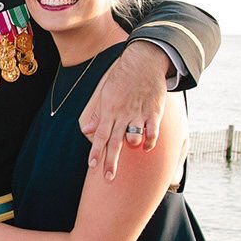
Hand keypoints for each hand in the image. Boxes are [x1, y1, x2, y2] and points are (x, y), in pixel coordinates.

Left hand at [79, 41, 167, 180]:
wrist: (143, 62)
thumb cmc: (121, 79)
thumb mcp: (104, 95)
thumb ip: (97, 115)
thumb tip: (87, 131)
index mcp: (109, 112)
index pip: (100, 136)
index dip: (96, 152)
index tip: (92, 166)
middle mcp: (122, 115)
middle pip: (114, 143)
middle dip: (111, 162)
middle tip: (108, 179)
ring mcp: (138, 114)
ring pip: (134, 137)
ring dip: (132, 144)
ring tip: (132, 147)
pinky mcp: (154, 112)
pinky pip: (152, 131)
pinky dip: (150, 141)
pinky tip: (146, 147)